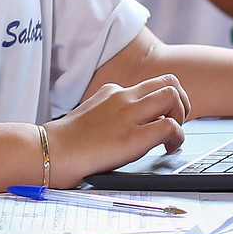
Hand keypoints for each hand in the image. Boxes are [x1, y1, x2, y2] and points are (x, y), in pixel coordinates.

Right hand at [46, 74, 190, 185]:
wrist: (50, 152)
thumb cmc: (65, 141)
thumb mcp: (89, 114)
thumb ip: (108, 113)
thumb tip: (122, 125)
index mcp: (111, 91)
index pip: (149, 86)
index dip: (162, 103)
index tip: (160, 119)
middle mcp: (123, 97)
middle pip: (168, 81)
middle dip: (181, 101)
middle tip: (177, 122)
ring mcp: (128, 115)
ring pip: (172, 95)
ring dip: (182, 115)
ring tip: (173, 135)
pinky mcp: (133, 136)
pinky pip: (170, 126)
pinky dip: (178, 137)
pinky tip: (168, 148)